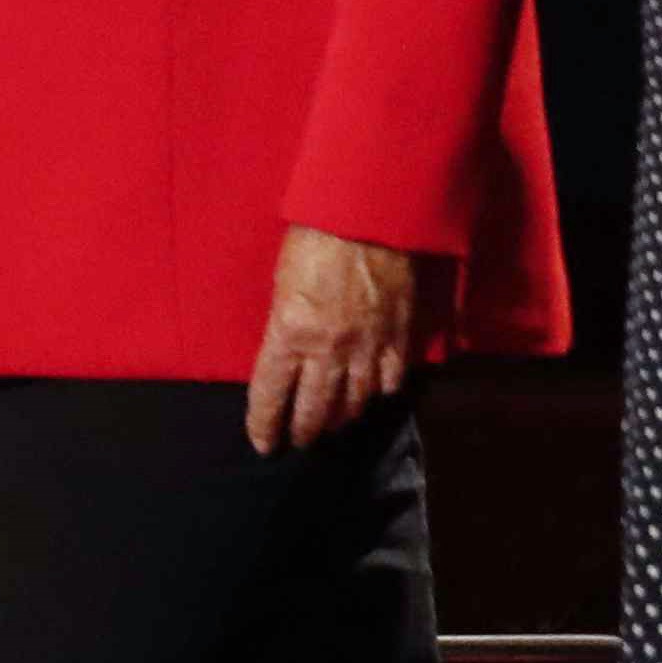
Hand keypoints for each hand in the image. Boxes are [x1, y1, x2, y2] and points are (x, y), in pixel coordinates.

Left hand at [245, 225, 415, 453]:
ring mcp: (366, 348)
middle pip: (315, 409)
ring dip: (341, 418)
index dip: (265, 424)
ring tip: (333, 425)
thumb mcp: (280, 282)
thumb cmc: (313, 238)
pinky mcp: (398, 339)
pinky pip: (390, 381)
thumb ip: (283, 325)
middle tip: (299, 442)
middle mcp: (328, 350)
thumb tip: (285, 352)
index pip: (271, 394)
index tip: (263, 445)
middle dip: (304, 431)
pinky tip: (373, 396)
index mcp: (289, 333)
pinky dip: (380, 393)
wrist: (369, 216)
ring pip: (355, 402)